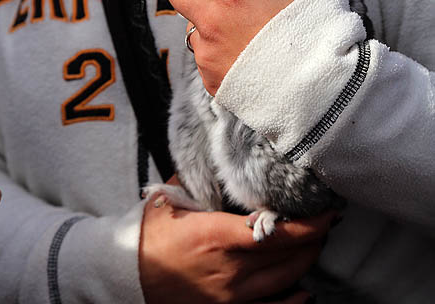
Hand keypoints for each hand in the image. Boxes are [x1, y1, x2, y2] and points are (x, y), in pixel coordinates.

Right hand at [139, 187, 335, 302]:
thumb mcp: (175, 198)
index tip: (327, 210)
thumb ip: (207, 182)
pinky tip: (303, 290)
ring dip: (306, 260)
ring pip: (286, 282)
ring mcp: (230, 297)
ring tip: (314, 241)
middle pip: (289, 257)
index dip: (309, 224)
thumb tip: (231, 162)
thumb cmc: (150, 233)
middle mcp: (229, 270)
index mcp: (217, 236)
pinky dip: (293, 302)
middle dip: (314, 238)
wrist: (126, 274)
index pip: (278, 233)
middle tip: (324, 218)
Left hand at [163, 0, 335, 94]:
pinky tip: (240, 48)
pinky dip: (215, 47)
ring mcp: (208, 54)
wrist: (320, 94)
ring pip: (190, 25)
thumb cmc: (318, 38)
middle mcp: (212, 23)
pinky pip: (203, 54)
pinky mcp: (211, 79)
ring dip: (203, 17)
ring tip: (233, 20)